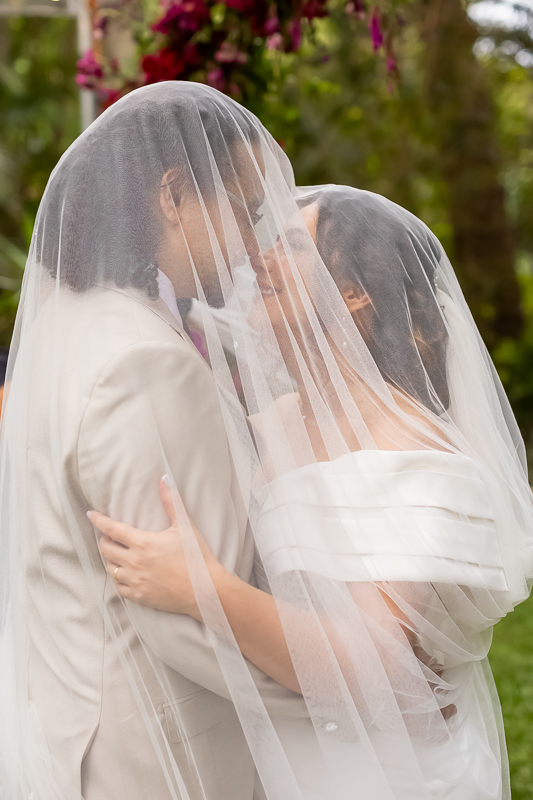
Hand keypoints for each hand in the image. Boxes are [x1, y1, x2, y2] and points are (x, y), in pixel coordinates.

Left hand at [89, 477, 222, 617]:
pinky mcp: (139, 596)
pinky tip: (123, 574)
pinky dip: (118, 578)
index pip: (112, 529)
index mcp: (143, 543)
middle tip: (109, 535)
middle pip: (106, 549)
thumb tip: (164, 479)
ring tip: (116, 553)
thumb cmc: (197, 557)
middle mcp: (134, 563)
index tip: (90, 514)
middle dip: (104, 540)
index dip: (99, 520)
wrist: (206, 590)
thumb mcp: (185, 527)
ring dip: (110, 559)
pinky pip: (118, 587)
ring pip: (110, 569)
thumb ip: (171, 502)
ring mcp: (135, 581)